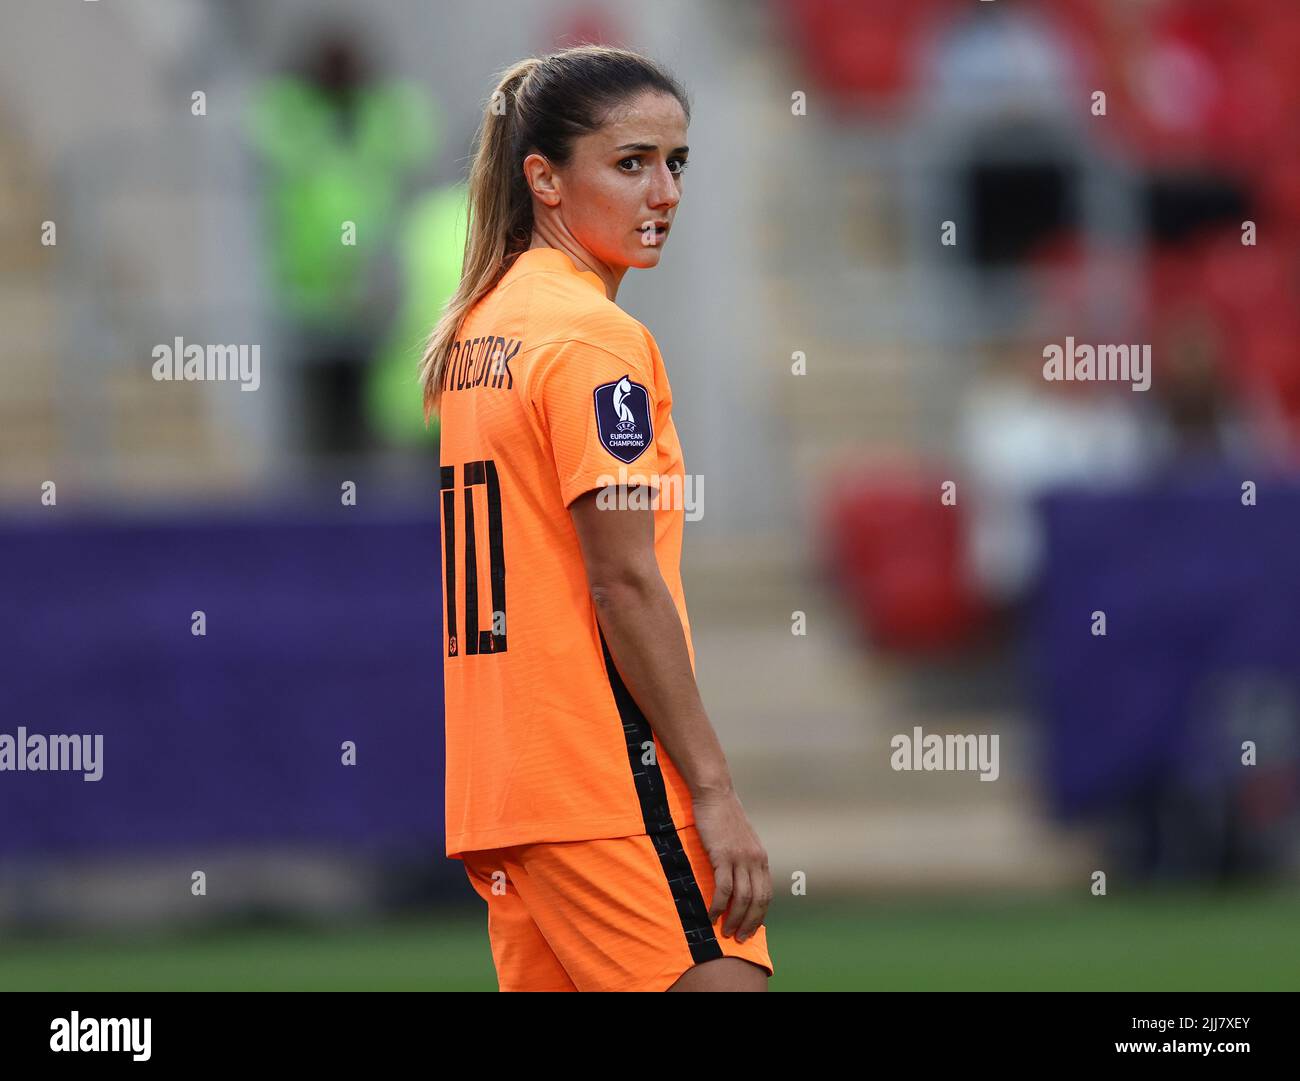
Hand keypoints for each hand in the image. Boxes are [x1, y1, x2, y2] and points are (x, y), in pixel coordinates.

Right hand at [691, 785, 770, 943]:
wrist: (715, 794)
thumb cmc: (724, 816)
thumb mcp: (742, 840)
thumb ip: (744, 859)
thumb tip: (740, 879)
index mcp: (761, 858)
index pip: (766, 894)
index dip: (760, 915)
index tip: (751, 930)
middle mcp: (755, 860)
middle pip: (758, 901)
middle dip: (750, 923)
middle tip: (739, 938)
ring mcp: (740, 858)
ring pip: (742, 898)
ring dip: (734, 919)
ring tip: (725, 931)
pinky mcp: (723, 855)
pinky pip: (723, 888)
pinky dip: (719, 905)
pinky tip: (711, 914)